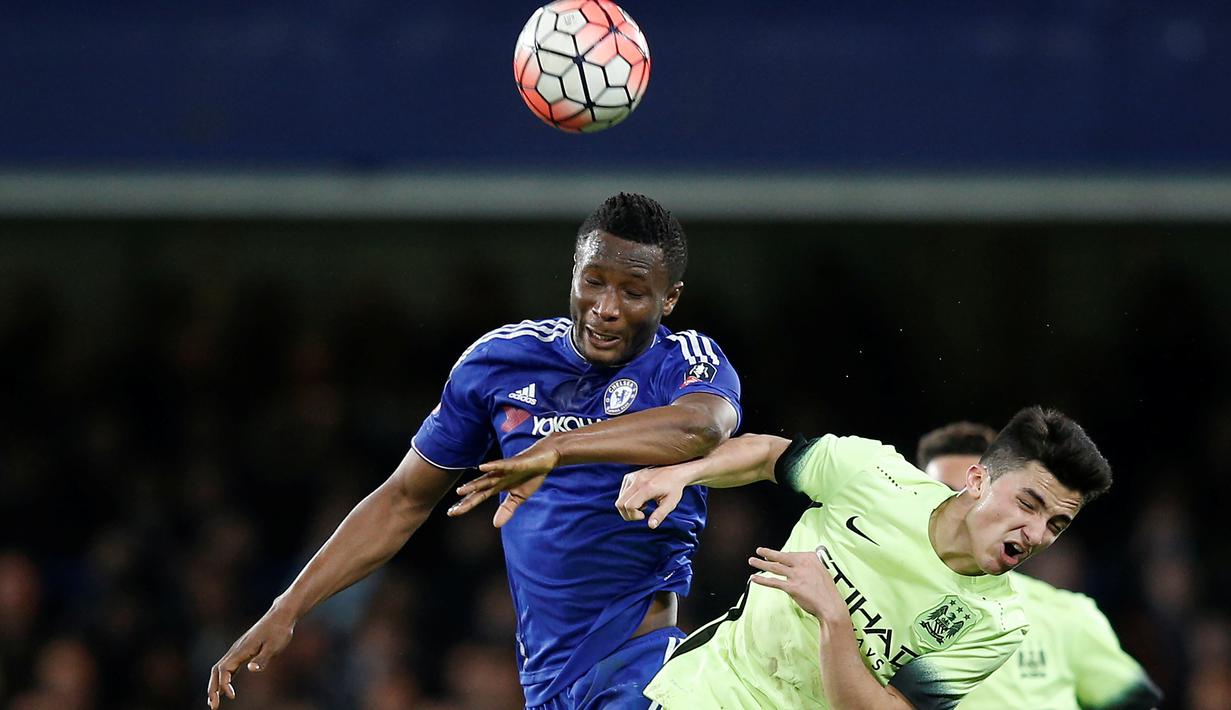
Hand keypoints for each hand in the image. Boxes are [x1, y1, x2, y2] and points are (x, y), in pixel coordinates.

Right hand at [206, 609, 294, 707]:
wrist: (281, 616)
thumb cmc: (279, 631)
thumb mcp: (274, 646)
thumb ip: (263, 658)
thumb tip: (251, 669)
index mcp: (241, 650)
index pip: (224, 669)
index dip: (224, 684)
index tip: (232, 696)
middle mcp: (235, 650)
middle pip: (216, 671)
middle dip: (213, 689)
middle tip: (214, 707)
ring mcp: (238, 650)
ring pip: (220, 670)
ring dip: (215, 685)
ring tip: (214, 702)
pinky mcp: (243, 651)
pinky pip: (228, 667)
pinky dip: (223, 679)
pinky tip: (225, 689)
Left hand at [446, 443, 560, 525]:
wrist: (545, 458)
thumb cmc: (531, 475)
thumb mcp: (519, 497)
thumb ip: (507, 510)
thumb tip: (496, 525)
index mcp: (497, 486)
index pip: (478, 497)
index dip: (466, 504)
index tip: (452, 513)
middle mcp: (497, 478)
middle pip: (478, 490)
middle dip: (465, 500)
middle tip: (451, 511)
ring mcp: (504, 470)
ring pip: (486, 479)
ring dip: (473, 484)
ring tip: (460, 491)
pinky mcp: (513, 463)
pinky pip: (501, 465)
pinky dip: (492, 466)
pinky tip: (482, 468)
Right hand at [615, 467, 687, 527]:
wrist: (675, 471)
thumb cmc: (674, 488)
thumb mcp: (670, 503)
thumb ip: (660, 515)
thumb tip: (651, 526)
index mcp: (647, 487)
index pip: (629, 506)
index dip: (634, 516)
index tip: (644, 516)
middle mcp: (637, 481)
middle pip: (620, 503)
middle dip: (628, 514)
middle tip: (641, 514)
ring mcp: (632, 477)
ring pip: (620, 498)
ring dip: (628, 506)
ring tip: (643, 504)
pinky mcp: (630, 476)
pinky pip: (622, 492)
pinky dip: (628, 499)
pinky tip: (641, 498)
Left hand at [748, 546, 847, 620]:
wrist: (831, 606)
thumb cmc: (827, 592)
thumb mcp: (821, 572)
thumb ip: (810, 567)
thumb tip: (797, 565)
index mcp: (811, 558)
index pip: (791, 554)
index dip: (780, 555)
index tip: (772, 554)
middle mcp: (802, 564)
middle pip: (781, 556)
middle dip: (768, 553)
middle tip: (758, 550)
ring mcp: (796, 575)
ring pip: (774, 567)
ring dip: (761, 564)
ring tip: (752, 561)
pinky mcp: (791, 587)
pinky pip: (773, 582)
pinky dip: (762, 580)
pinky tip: (754, 578)